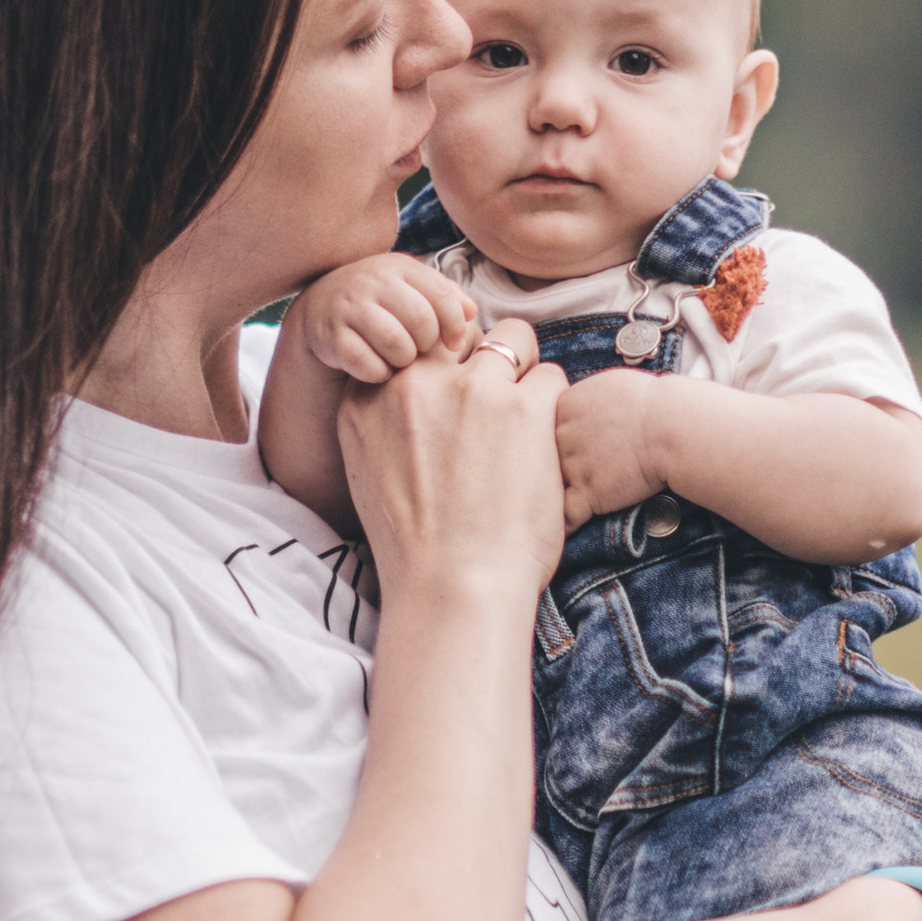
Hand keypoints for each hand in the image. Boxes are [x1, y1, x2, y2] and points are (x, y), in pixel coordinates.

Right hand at [295, 253, 476, 384]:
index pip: (442, 295)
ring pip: (396, 344)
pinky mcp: (330, 336)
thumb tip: (471, 311)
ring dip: (404, 360)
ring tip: (400, 359)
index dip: (455, 325)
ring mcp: (348, 307)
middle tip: (420, 351)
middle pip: (421, 321)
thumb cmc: (381, 302)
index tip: (455, 344)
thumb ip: (445, 296)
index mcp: (399, 267)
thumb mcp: (410, 288)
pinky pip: (368, 364)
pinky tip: (378, 368)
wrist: (321, 306)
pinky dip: (379, 373)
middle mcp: (372, 281)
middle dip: (427, 344)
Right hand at [338, 325, 565, 599]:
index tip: (453, 399)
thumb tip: (413, 400)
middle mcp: (415, 381)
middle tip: (495, 406)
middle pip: (460, 331)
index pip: (413, 344)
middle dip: (480, 358)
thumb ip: (385, 422)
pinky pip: (550, 376)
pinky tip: (544, 443)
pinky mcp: (525, 407)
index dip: (441, 366)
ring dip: (522, 371)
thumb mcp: (369, 473)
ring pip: (512, 338)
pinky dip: (552, 404)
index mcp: (369, 397)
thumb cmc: (416, 550)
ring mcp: (472, 389)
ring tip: (525, 419)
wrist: (453, 589)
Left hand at [553, 366, 673, 527]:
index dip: (557, 441)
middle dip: (549, 467)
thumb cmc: (651, 402)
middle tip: (558, 479)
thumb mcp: (608, 385)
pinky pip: (566, 517)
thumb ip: (584, 398)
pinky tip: (561, 530)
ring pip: (550, 486)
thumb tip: (581, 405)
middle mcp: (560, 435)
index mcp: (563, 406)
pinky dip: (565, 525)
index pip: (545, 426)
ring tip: (553, 508)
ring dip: (553, 496)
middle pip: (543, 456)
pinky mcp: (587, 494)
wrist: (671, 426)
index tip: (566, 450)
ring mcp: (571, 466)